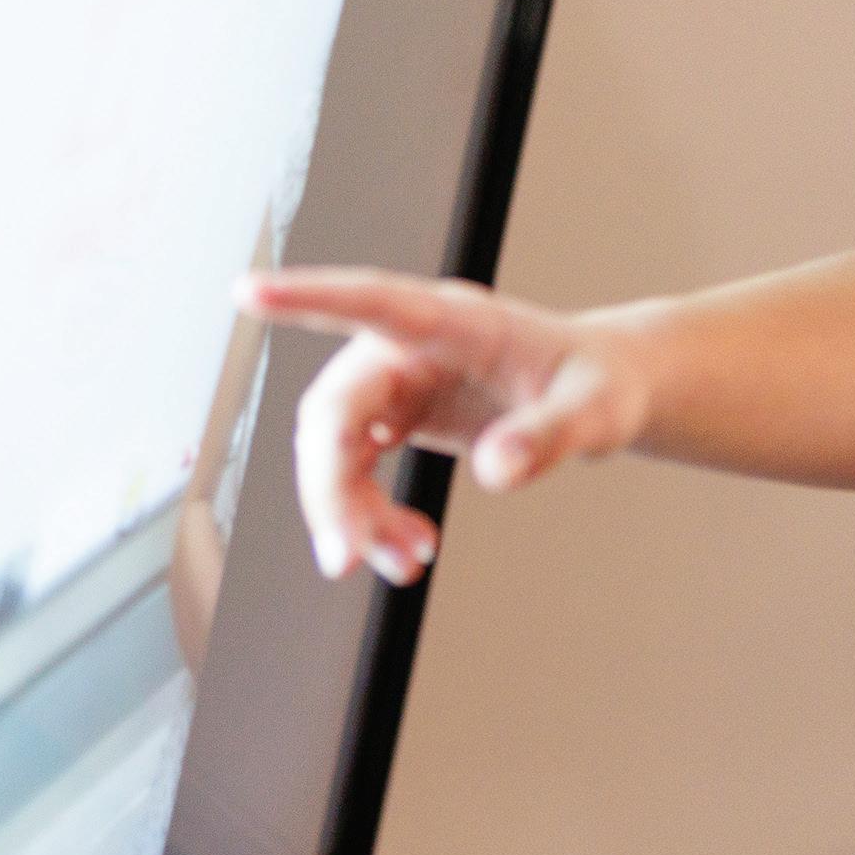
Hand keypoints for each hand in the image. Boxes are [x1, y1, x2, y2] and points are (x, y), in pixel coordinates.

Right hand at [232, 265, 653, 583]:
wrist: (606, 390)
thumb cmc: (603, 383)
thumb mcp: (599, 411)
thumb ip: (551, 436)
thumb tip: (497, 471)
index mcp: (458, 321)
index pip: (373, 300)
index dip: (308, 296)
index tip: (248, 291)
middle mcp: (413, 344)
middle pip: (334, 409)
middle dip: (330, 488)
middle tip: (348, 559)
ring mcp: (399, 379)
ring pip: (333, 448)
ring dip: (351, 513)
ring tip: (408, 563)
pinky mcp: (399, 414)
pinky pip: (354, 467)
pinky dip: (368, 514)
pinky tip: (406, 547)